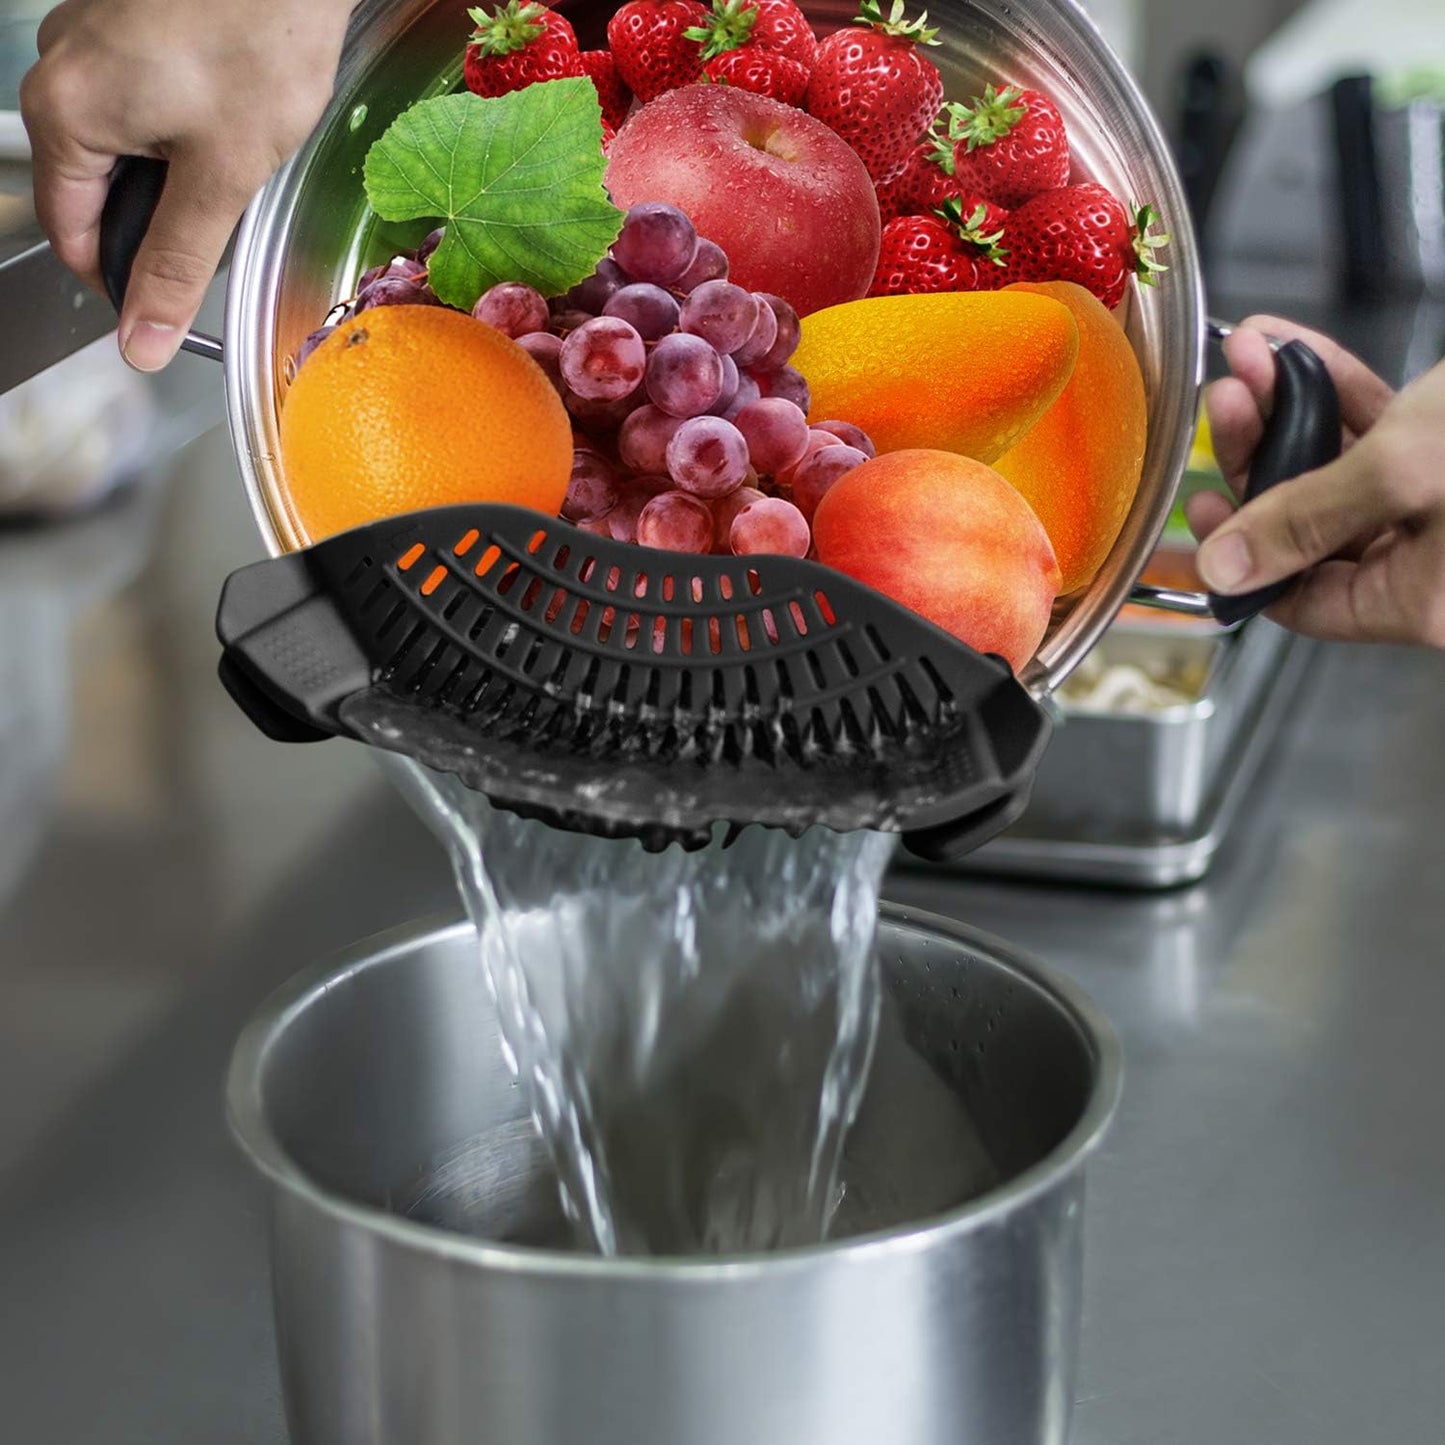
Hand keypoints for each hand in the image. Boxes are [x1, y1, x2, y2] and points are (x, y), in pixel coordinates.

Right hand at [20, 0, 353, 370]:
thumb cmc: (260, 37)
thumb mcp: (221, 178)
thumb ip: (178, 265)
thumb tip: (142, 338)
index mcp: (64, 114)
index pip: (72, 235)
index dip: (123, 280)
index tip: (168, 303)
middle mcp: (59, 67)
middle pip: (94, 186)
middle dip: (158, 217)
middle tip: (225, 213)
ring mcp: (90, 34)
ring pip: (123, 141)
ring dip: (175, 167)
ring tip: (235, 148)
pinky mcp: (128, 17)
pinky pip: (141, 93)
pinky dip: (183, 120)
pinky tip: (229, 107)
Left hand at [1189, 316, 1444, 647]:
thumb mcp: (1407, 471)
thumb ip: (1308, 519)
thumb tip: (1225, 569)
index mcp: (1428, 603)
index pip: (1304, 601)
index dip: (1244, 554)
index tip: (1202, 502)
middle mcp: (1442, 567)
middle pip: (1316, 525)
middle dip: (1263, 451)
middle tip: (1226, 398)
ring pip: (1348, 470)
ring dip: (1293, 408)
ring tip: (1252, 357)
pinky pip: (1390, 436)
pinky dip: (1344, 392)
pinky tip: (1296, 351)